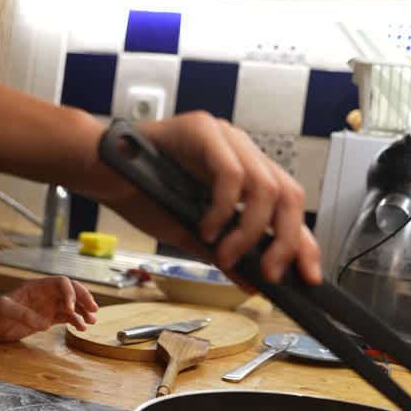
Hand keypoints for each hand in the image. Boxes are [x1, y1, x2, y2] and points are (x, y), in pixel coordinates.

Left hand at [0, 277, 97, 342]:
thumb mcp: (2, 310)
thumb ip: (21, 313)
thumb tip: (44, 323)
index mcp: (36, 287)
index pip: (60, 283)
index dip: (69, 293)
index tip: (70, 308)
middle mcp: (45, 295)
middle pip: (71, 291)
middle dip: (84, 298)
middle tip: (94, 310)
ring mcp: (47, 307)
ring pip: (72, 305)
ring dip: (84, 311)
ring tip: (91, 322)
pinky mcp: (47, 319)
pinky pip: (67, 317)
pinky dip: (76, 321)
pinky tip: (82, 328)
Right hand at [89, 113, 322, 287]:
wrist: (101, 171)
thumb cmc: (142, 194)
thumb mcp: (191, 233)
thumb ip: (225, 254)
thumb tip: (254, 281)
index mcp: (244, 171)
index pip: (288, 206)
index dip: (304, 242)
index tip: (309, 277)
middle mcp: (241, 150)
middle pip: (288, 193)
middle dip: (287, 240)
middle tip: (270, 272)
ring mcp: (224, 136)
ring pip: (265, 185)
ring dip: (249, 230)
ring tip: (224, 253)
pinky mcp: (203, 129)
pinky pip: (230, 173)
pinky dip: (222, 209)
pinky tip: (206, 228)